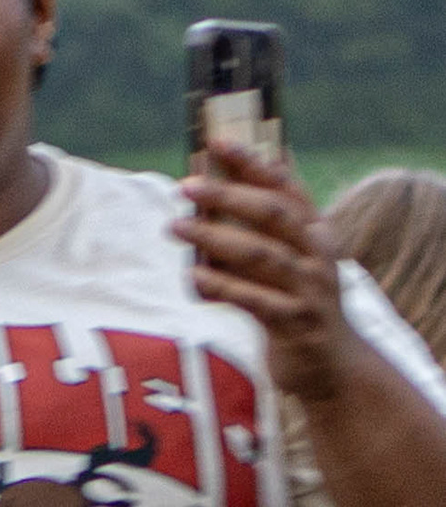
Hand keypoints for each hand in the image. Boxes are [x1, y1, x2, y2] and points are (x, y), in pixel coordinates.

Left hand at [178, 140, 366, 402]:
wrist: (331, 365)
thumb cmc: (294, 302)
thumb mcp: (285, 261)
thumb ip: (256, 230)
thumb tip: (209, 189)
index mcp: (316, 231)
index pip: (286, 187)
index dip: (252, 163)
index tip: (217, 141)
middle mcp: (319, 254)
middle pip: (273, 215)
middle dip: (228, 196)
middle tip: (185, 186)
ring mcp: (310, 289)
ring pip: (261, 254)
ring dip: (214, 238)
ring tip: (175, 227)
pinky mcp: (296, 322)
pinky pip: (254, 299)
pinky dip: (221, 285)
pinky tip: (192, 276)